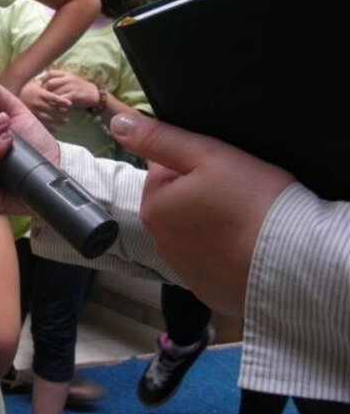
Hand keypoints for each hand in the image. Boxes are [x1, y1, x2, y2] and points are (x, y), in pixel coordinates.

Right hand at [20, 80, 70, 127]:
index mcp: (40, 94)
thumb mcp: (37, 85)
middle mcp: (37, 103)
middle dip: (63, 112)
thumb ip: (48, 87)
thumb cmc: (27, 90)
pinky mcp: (31, 118)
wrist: (13, 96)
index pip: (54, 98)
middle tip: (69, 113)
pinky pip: (43, 125)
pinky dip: (51, 128)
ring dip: (59, 121)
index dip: (63, 101)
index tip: (70, 103)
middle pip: (53, 109)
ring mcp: (34, 112)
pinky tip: (56, 129)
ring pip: (50, 118)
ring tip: (66, 121)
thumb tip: (60, 86)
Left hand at [41, 69, 99, 109]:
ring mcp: (72, 86)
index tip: (41, 87)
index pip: (50, 73)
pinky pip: (63, 99)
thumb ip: (59, 80)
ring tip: (47, 104)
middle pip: (50, 83)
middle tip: (43, 98)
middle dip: (45, 91)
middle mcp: (68, 78)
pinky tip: (56, 107)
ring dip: (50, 99)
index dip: (43, 80)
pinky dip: (58, 104)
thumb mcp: (70, 80)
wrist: (94, 93)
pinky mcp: (75, 95)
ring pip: (55, 92)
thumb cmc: (79, 87)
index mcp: (66, 74)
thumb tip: (43, 84)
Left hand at [110, 113, 294, 314]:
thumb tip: (118, 123)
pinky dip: (223, 253)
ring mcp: (182, 269)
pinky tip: (245, 247)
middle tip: (238, 196)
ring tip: (245, 222)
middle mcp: (159, 241)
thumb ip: (158, 138)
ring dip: (211, 224)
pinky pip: (210, 261)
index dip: (196, 165)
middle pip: (177, 202)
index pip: (165, 170)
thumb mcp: (207, 154)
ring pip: (193, 232)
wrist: (295, 262)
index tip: (224, 173)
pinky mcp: (207, 289)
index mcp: (153, 206)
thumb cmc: (252, 202)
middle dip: (201, 195)